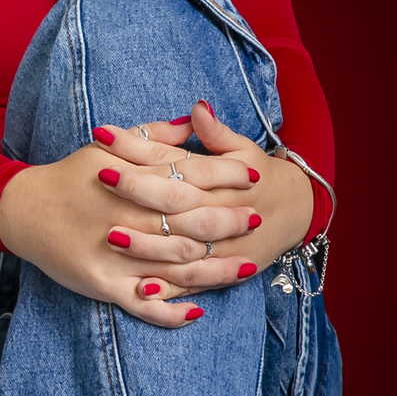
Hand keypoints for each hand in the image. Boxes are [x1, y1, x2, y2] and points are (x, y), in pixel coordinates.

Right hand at [0, 108, 265, 327]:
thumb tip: (193, 118)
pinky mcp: (103, 283)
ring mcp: (117, 254)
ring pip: (177, 265)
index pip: (190, 176)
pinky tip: (197, 310)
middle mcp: (129, 217)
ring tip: (245, 267)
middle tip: (257, 219)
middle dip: (229, 220)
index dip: (226, 177)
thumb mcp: (108, 147)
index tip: (254, 177)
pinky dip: (172, 311)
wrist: (24, 209)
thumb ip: (152, 135)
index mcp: (132, 180)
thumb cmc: (71, 175)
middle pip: (192, 220)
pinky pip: (144, 305)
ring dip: (215, 268)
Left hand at [89, 100, 312, 299]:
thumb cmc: (258, 177)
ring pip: (182, 249)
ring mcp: (221, 247)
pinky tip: (140, 288)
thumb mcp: (243, 150)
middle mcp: (221, 213)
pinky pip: (193, 285)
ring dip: (147, 245)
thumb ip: (216, 133)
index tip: (103, 136)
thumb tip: (197, 107)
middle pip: (176, 202)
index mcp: (222, 179)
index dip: (138, 148)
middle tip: (100, 177)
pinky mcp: (221, 273)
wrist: (296, 212)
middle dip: (137, 190)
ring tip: (111, 236)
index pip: (175, 162)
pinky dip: (169, 289)